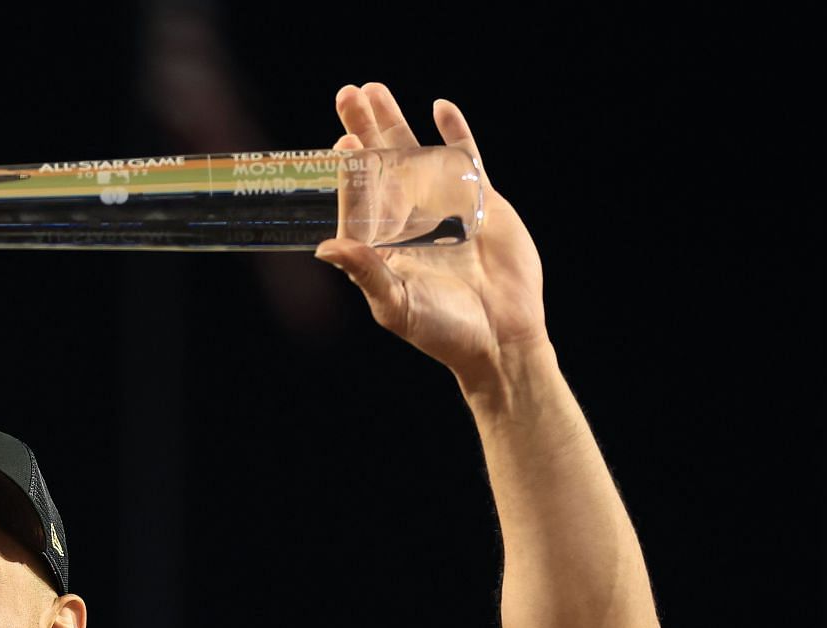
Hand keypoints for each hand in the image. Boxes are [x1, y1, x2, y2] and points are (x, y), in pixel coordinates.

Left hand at [314, 84, 548, 385]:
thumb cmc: (442, 331)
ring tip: (375, 89)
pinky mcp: (480, 203)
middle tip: (347, 94)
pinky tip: (440, 107)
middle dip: (363, 129)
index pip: (357, 196)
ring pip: (414, 153)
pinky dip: (455, 132)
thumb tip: (325, 247)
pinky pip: (466, 159)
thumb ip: (364, 272)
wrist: (500, 338)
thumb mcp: (396, 304)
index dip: (348, 169)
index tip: (340, 143)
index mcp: (381, 243)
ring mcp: (443, 206)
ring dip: (395, 122)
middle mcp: (407, 219)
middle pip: (379, 163)